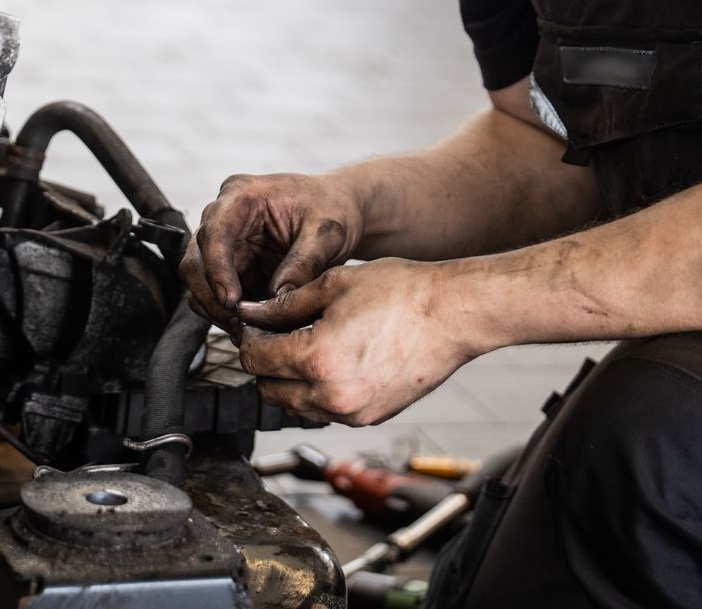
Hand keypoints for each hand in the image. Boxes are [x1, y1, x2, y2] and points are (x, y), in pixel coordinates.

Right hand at [180, 172, 362, 329]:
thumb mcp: (326, 232)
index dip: (216, 268)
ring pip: (199, 283)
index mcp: (242, 194)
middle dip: (212, 296)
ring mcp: (224, 243)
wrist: (337, 211)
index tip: (230, 300)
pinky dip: (227, 314)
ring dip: (217, 310)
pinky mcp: (231, 267)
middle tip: (239, 324)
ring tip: (248, 330)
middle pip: (195, 260)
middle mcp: (223, 216)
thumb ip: (303, 262)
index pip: (214, 231)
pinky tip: (251, 326)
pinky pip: (215, 296)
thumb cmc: (331, 208)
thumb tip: (278, 298)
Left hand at [235, 260, 472, 425]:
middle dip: (264, 362)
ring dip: (288, 380)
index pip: (255, 359)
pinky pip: (325, 411)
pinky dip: (317, 392)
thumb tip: (251, 313)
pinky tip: (331, 361)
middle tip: (275, 334)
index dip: (249, 337)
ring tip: (304, 345)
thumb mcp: (333, 285)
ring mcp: (352, 412)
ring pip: (294, 406)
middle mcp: (331, 396)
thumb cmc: (401, 292)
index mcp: (317, 359)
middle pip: (267, 389)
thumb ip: (284, 304)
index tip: (256, 322)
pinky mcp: (370, 417)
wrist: (453, 314)